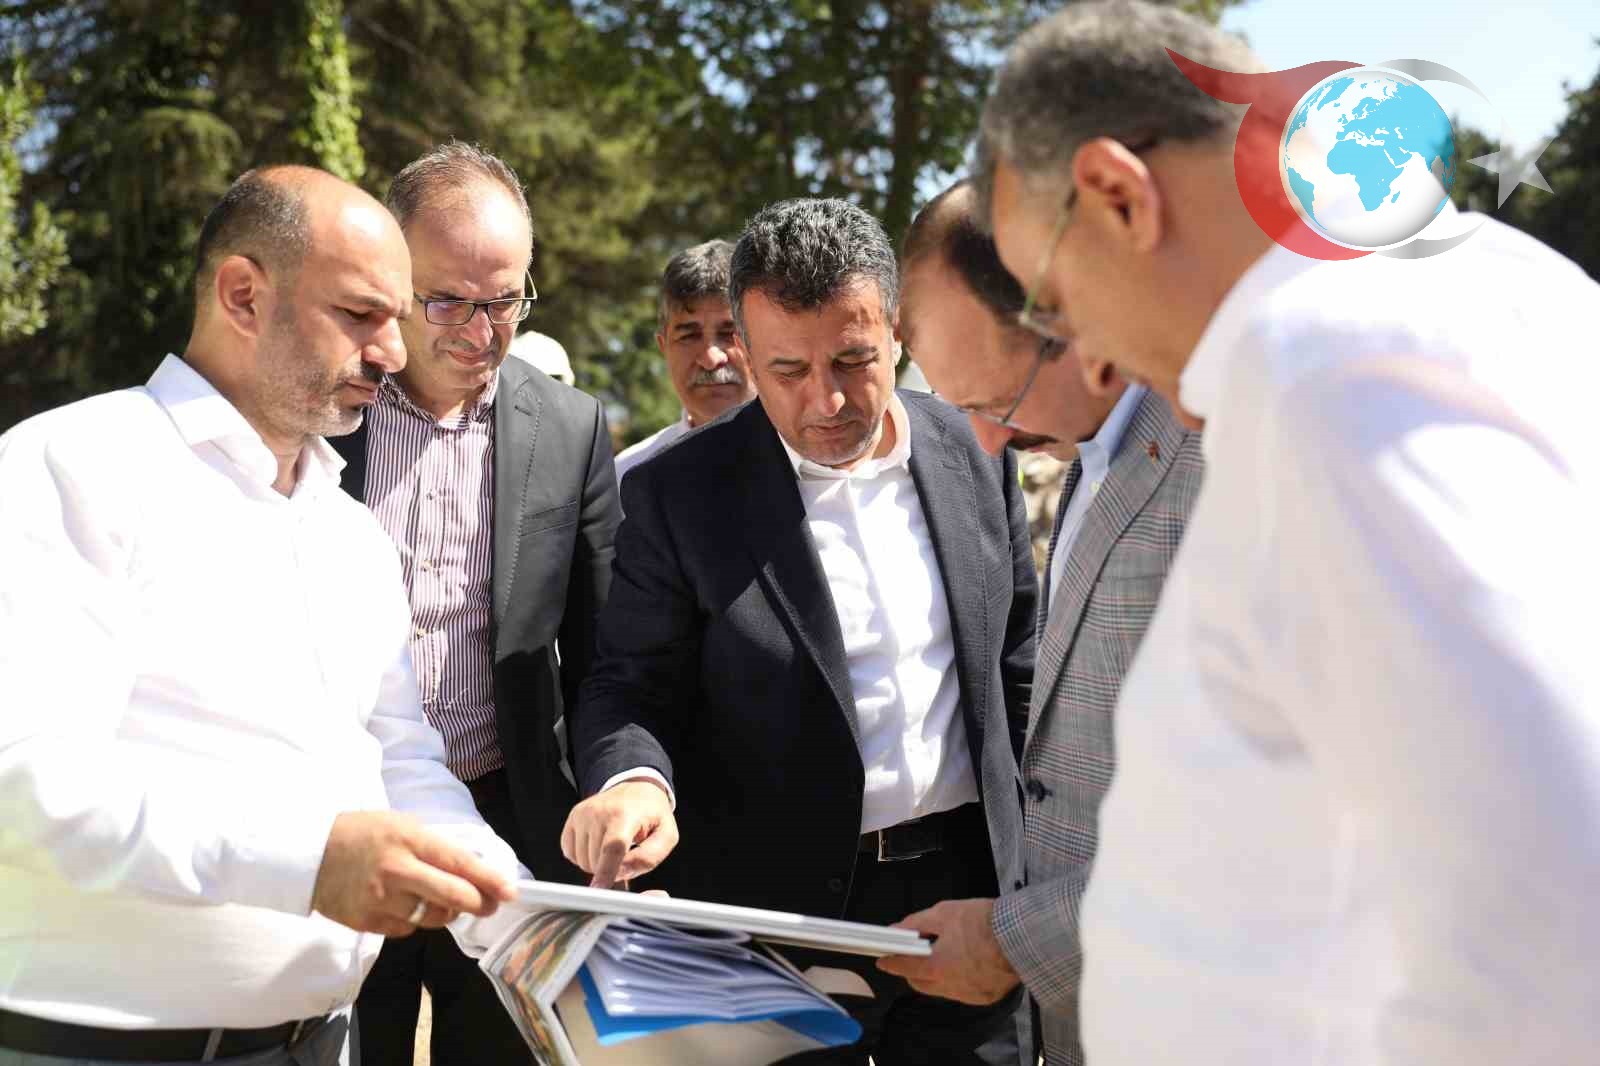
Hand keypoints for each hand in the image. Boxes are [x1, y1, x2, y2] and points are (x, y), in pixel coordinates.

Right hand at [311, 811, 514, 936]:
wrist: (310, 854)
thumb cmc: (363, 833)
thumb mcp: (402, 825)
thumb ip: (434, 847)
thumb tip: (472, 870)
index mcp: (410, 839)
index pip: (459, 863)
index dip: (489, 880)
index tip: (510, 892)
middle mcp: (397, 870)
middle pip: (454, 896)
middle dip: (479, 904)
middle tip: (489, 905)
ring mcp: (381, 900)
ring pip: (433, 917)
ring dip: (446, 912)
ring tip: (441, 899)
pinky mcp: (367, 922)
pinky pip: (407, 929)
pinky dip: (414, 920)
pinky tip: (406, 905)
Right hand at [561, 779, 677, 888]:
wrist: (636, 788)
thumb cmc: (652, 814)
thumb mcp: (666, 835)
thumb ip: (649, 857)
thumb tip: (622, 873)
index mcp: (625, 814)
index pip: (613, 847)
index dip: (606, 871)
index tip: (601, 889)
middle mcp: (599, 812)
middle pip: (596, 861)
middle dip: (611, 870)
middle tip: (626, 857)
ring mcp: (582, 814)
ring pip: (582, 861)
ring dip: (598, 864)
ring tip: (614, 848)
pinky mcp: (573, 818)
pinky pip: (571, 853)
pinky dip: (584, 856)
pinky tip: (599, 844)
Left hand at [876, 898, 1019, 1004]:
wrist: (1023, 935)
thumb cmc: (986, 923)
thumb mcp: (944, 913)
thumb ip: (916, 923)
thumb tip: (898, 929)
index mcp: (937, 967)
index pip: (903, 967)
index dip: (890, 962)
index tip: (883, 959)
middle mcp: (951, 987)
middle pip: (920, 983)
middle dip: (912, 970)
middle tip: (913, 953)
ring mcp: (969, 995)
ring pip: (941, 989)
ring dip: (935, 975)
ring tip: (943, 953)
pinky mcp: (985, 997)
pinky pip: (962, 991)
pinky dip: (957, 980)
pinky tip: (964, 963)